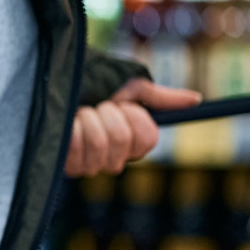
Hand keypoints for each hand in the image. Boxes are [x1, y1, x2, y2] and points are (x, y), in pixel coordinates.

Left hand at [65, 79, 202, 177]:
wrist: (53, 82)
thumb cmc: (92, 82)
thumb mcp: (129, 86)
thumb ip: (161, 98)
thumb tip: (196, 100)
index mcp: (132, 143)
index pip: (147, 138)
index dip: (133, 117)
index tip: (120, 103)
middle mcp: (113, 159)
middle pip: (122, 142)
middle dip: (107, 114)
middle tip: (95, 105)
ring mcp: (89, 165)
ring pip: (100, 145)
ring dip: (87, 118)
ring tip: (77, 111)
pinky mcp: (65, 166)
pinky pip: (75, 148)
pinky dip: (70, 126)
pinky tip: (66, 122)